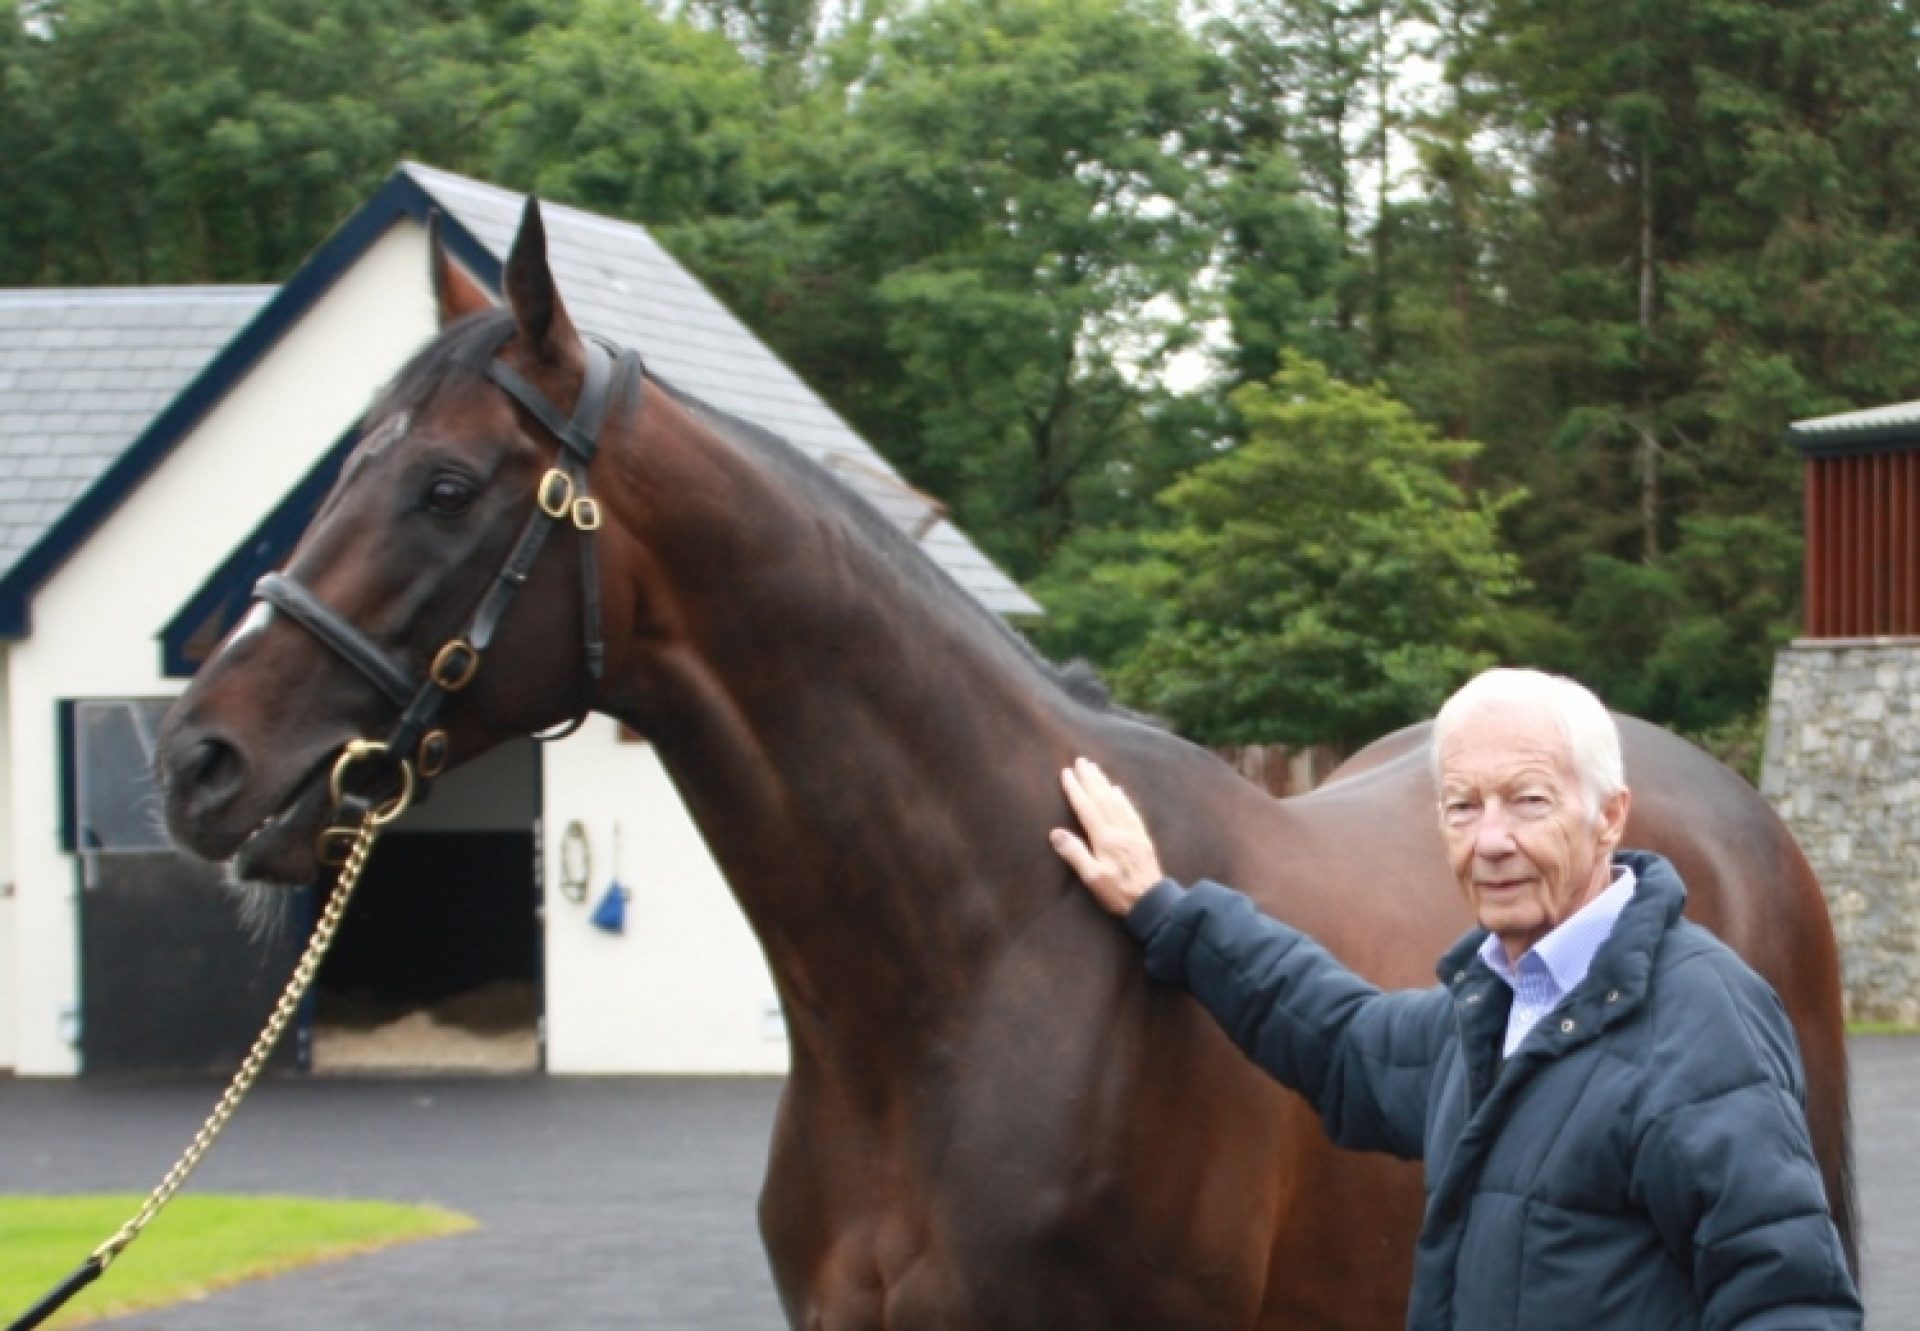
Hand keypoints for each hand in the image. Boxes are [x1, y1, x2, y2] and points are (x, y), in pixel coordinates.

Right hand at [1051, 756, 1163, 915]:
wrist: (1153, 902)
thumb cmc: (1119, 894)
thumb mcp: (1092, 879)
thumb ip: (1075, 854)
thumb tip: (1055, 832)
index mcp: (1105, 839)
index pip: (1087, 808)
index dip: (1075, 789)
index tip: (1066, 772)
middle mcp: (1120, 830)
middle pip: (1102, 798)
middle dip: (1090, 778)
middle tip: (1081, 760)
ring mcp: (1133, 832)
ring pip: (1117, 801)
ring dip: (1104, 782)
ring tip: (1095, 768)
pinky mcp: (1142, 838)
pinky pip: (1131, 811)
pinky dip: (1123, 797)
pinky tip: (1119, 790)